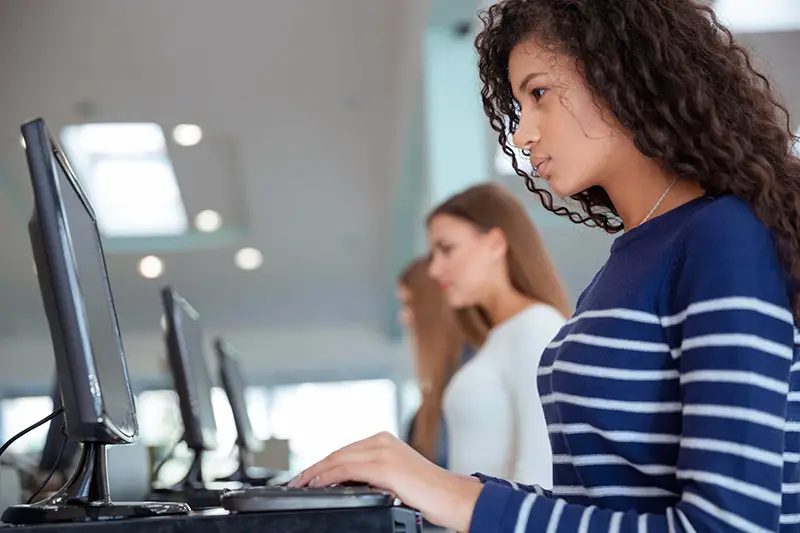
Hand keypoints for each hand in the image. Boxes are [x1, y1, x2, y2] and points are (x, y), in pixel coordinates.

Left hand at [288, 431, 482, 531]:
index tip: (307, 475)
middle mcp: (382, 441)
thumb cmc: (429, 492)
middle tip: (296, 481)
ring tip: (300, 484)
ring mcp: (383, 452)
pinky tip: (317, 485)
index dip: (324, 463)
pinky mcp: (385, 467)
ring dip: (316, 472)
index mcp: (385, 441)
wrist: (452, 496)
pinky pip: (348, 470)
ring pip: (339, 459)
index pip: (346, 450)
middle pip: (338, 453)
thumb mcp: (396, 477)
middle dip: (315, 467)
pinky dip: (328, 477)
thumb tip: (348, 484)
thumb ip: (373, 474)